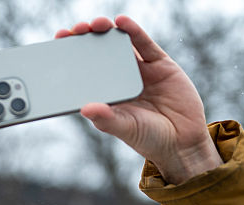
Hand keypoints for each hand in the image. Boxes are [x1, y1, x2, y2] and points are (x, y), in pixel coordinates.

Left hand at [56, 16, 222, 183]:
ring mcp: (141, 70)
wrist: (184, 142)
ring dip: (107, 31)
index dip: (73, 56)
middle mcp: (122, 79)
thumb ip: (107, 119)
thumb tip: (85, 108)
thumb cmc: (150, 139)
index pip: (86, 71)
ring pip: (121, 44)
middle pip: (101, 52)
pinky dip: (133, 31)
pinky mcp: (160, 64)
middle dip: (87, 38)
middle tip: (76, 30)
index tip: (59, 42)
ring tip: (97, 24)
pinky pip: (144, 44)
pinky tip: (122, 22)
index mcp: (108, 95)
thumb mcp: (126, 129)